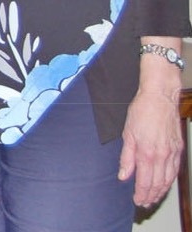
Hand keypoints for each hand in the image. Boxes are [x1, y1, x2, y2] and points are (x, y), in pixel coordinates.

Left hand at [119, 84, 182, 206]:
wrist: (160, 98)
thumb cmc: (141, 112)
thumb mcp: (127, 134)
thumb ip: (126, 158)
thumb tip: (124, 176)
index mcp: (147, 153)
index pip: (145, 181)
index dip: (141, 193)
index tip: (137, 200)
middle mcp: (162, 156)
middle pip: (158, 184)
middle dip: (151, 196)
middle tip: (145, 203)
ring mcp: (172, 153)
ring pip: (168, 179)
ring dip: (161, 191)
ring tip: (154, 198)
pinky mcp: (178, 148)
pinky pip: (175, 170)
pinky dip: (170, 180)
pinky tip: (165, 184)